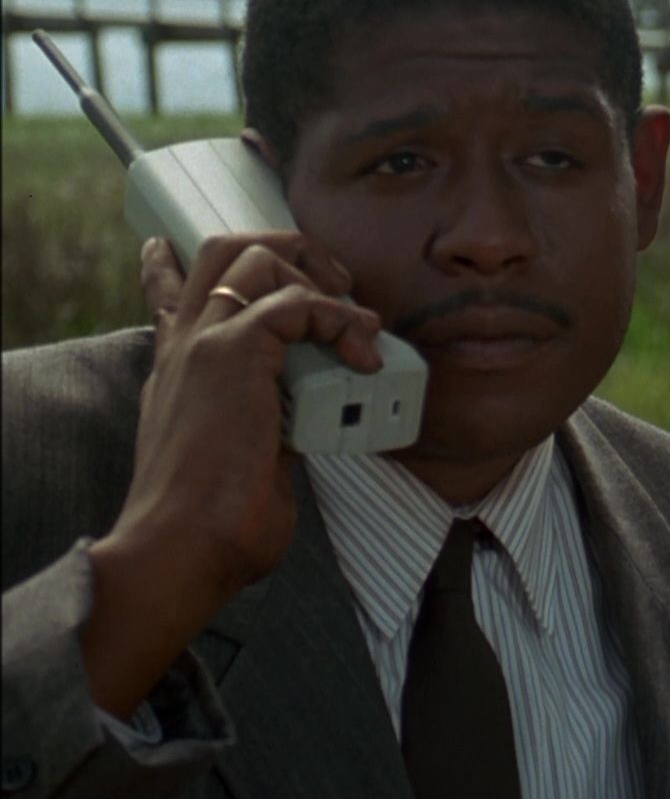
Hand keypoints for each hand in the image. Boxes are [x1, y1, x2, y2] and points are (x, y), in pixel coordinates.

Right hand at [81, 232, 383, 717]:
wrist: (182, 548)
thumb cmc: (216, 522)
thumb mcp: (249, 457)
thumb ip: (272, 425)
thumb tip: (310, 426)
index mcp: (181, 368)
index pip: (175, 290)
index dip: (188, 260)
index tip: (195, 250)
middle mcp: (186, 346)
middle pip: (224, 250)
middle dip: (290, 250)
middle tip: (337, 287)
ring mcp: (205, 344)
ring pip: (255, 258)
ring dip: (319, 280)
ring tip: (358, 325)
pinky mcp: (232, 354)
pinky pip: (295, 303)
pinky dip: (340, 320)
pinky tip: (364, 356)